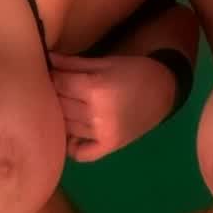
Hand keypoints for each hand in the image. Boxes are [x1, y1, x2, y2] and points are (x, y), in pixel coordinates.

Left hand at [48, 52, 177, 162]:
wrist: (165, 91)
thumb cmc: (134, 71)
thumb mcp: (105, 63)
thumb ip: (73, 63)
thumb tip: (47, 59)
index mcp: (96, 89)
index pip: (59, 84)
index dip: (50, 76)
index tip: (47, 72)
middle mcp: (97, 115)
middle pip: (60, 105)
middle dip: (53, 94)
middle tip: (52, 87)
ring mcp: (102, 134)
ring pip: (66, 126)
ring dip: (61, 116)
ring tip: (64, 104)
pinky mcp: (109, 147)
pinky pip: (80, 153)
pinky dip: (71, 145)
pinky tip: (73, 132)